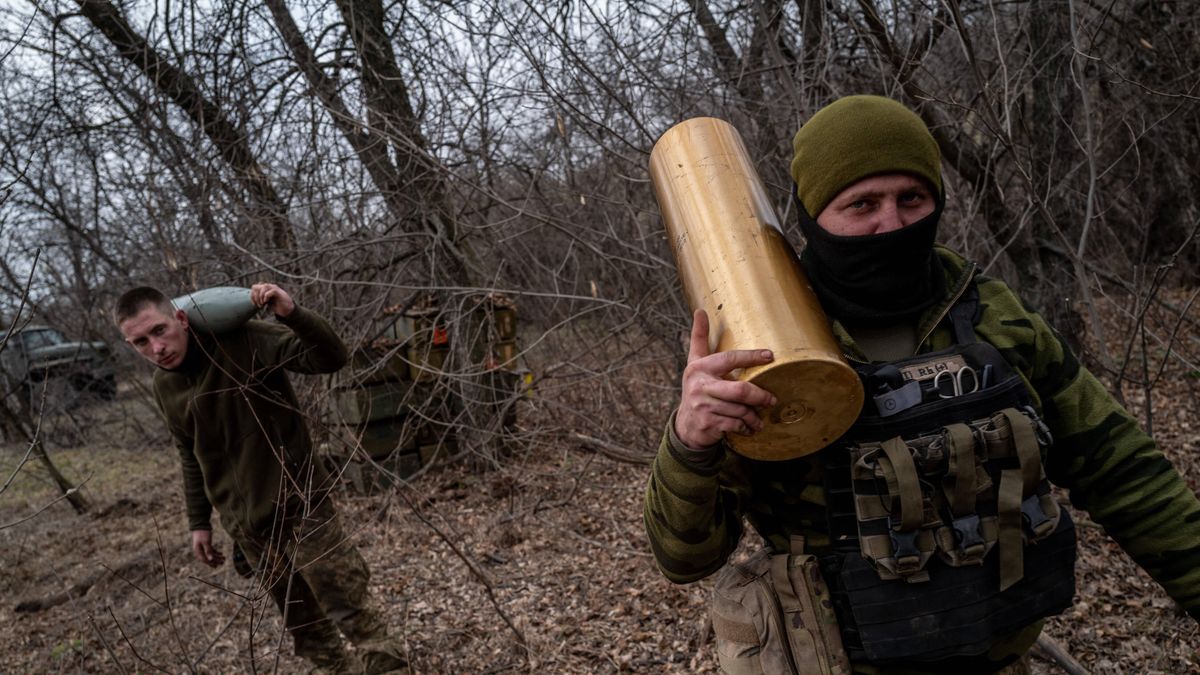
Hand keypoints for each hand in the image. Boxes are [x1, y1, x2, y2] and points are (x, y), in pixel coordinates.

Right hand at [191, 530, 225, 567]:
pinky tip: (221, 554)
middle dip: (215, 561)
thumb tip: (210, 560)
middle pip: (208, 558)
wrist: (200, 525)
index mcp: (198, 551)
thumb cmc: (202, 533)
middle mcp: (199, 550)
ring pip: (210, 554)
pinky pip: (211, 550)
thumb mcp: (206, 542)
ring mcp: (202, 547)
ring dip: (217, 557)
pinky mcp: (205, 544)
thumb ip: (208, 551)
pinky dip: (216, 552)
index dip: (210, 563)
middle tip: (222, 563)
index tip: (217, 565)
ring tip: (224, 558)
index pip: (204, 560)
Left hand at [250, 282, 294, 317]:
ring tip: (262, 303)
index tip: (254, 304)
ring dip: (260, 296)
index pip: (254, 287)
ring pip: (263, 287)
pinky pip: (270, 291)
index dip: (252, 296)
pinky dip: (266, 296)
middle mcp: (269, 287)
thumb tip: (252, 298)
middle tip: (259, 305)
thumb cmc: (276, 305)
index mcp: (265, 289)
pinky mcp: (278, 292)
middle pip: (256, 286)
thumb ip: (260, 298)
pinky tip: (266, 302)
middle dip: (255, 297)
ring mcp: (274, 288)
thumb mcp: (266, 302)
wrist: (287, 309)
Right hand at [675, 309, 776, 449]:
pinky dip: (746, 427)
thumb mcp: (695, 363)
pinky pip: (735, 425)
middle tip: (772, 399)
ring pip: (740, 410)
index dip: (751, 357)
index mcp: (700, 368)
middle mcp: (700, 386)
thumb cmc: (697, 388)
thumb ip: (700, 338)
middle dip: (760, 395)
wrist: (686, 424)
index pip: (729, 359)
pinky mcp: (709, 424)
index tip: (770, 356)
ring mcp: (703, 406)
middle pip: (740, 390)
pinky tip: (749, 427)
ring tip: (760, 418)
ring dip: (754, 416)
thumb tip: (700, 311)